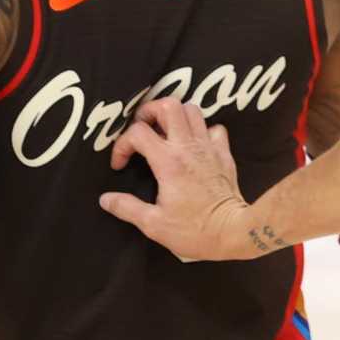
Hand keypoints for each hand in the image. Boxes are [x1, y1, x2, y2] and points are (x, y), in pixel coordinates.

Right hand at [98, 98, 255, 261]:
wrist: (234, 233)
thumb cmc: (195, 231)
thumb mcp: (154, 224)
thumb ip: (127, 208)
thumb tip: (105, 199)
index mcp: (168, 162)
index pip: (138, 133)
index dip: (122, 145)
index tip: (120, 164)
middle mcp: (189, 147)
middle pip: (169, 106)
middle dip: (150, 111)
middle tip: (142, 129)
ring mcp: (209, 147)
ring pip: (192, 110)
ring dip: (175, 116)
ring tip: (164, 133)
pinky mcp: (224, 154)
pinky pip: (214, 128)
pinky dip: (202, 131)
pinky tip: (194, 145)